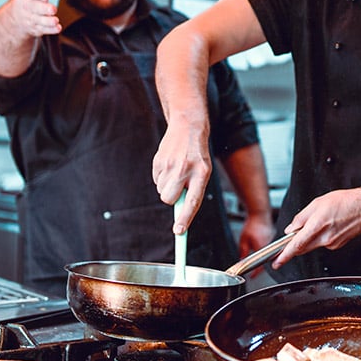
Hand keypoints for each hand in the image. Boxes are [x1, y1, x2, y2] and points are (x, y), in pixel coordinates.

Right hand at [3, 0, 59, 37]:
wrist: (17, 16)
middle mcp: (29, 7)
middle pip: (36, 8)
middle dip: (44, 9)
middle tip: (53, 9)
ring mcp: (33, 18)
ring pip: (40, 20)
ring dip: (48, 21)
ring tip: (55, 20)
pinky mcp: (37, 28)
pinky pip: (43, 30)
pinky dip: (50, 30)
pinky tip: (58, 28)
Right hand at [152, 117, 212, 233]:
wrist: (188, 128)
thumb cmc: (198, 155)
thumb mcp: (203, 172)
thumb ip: (193, 191)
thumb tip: (180, 213)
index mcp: (202, 174)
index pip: (192, 202)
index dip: (185, 219)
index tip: (179, 232)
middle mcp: (185, 170)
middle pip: (168, 199)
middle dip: (170, 199)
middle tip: (177, 188)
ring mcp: (170, 165)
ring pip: (161, 190)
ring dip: (167, 186)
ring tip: (177, 171)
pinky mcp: (158, 161)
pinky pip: (156, 180)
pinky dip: (162, 177)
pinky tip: (170, 165)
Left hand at [237, 209, 275, 277]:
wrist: (260, 213)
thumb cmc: (253, 224)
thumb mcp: (243, 239)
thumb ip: (243, 251)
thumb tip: (241, 260)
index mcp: (262, 248)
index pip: (260, 264)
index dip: (256, 273)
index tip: (252, 276)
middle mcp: (270, 246)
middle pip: (266, 261)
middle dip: (260, 268)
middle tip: (254, 272)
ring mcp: (273, 243)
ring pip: (269, 256)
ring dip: (263, 260)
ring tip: (257, 264)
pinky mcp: (273, 239)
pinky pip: (271, 250)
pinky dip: (266, 253)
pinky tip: (262, 252)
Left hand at [272, 188, 360, 267]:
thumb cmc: (346, 202)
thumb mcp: (318, 203)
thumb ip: (301, 217)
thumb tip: (291, 229)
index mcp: (317, 226)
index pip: (296, 245)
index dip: (284, 255)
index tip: (277, 262)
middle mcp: (325, 238)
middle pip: (303, 248)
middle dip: (294, 246)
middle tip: (290, 241)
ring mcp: (332, 244)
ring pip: (313, 245)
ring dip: (308, 238)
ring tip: (318, 222)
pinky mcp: (337, 245)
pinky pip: (322, 243)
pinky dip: (319, 237)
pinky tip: (327, 226)